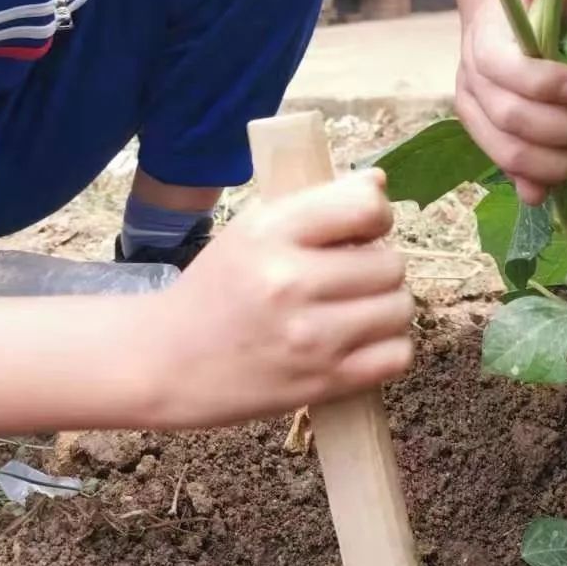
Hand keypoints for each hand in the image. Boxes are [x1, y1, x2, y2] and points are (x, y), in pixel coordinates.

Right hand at [142, 171, 413, 428]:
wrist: (166, 361)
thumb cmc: (214, 290)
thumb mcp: (251, 230)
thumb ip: (315, 204)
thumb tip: (378, 183)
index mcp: (270, 232)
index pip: (365, 208)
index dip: (376, 217)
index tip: (361, 230)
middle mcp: (291, 281)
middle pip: (391, 263)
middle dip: (379, 267)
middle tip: (351, 278)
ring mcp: (310, 336)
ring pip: (400, 308)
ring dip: (386, 308)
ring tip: (355, 310)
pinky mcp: (322, 381)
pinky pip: (396, 356)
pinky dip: (387, 348)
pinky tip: (359, 342)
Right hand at [456, 0, 566, 205]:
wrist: (498, 6)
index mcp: (484, 40)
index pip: (505, 70)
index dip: (544, 84)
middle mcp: (472, 79)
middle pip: (507, 117)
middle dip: (551, 128)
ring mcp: (475, 110)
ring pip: (502, 150)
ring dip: (544, 163)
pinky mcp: (485, 132)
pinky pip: (502, 166)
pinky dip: (526, 183)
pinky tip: (547, 191)